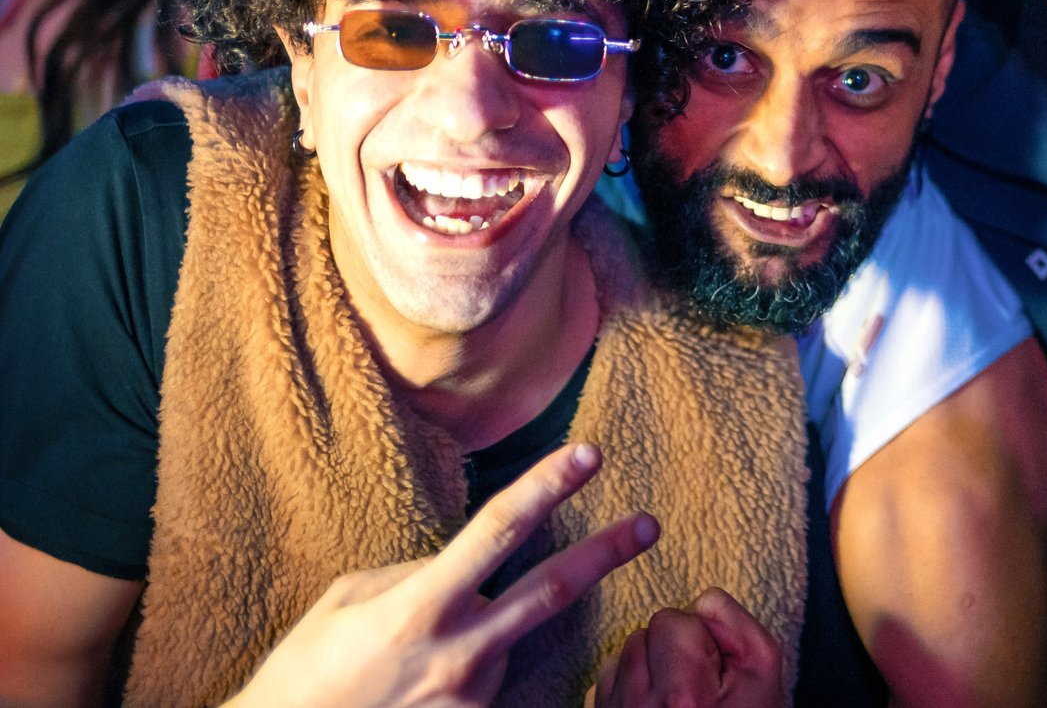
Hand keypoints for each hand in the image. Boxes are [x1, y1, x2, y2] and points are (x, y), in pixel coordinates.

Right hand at [225, 443, 659, 707]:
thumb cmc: (305, 672)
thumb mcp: (347, 601)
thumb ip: (414, 575)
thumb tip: (464, 564)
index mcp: (419, 609)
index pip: (499, 531)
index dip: (546, 487)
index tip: (587, 455)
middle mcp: (457, 654)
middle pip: (552, 590)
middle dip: (607, 553)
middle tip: (649, 524)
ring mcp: (471, 698)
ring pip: (510, 638)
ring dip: (490, 628)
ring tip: (423, 651)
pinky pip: (491, 679)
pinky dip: (477, 663)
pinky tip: (429, 678)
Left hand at [593, 588, 783, 707]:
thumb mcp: (762, 673)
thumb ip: (736, 625)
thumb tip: (699, 600)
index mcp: (684, 697)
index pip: (672, 620)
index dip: (698, 636)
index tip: (711, 667)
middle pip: (641, 635)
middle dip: (668, 649)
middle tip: (693, 682)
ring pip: (620, 656)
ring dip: (645, 668)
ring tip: (672, 696)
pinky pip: (603, 683)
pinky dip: (625, 688)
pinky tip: (650, 707)